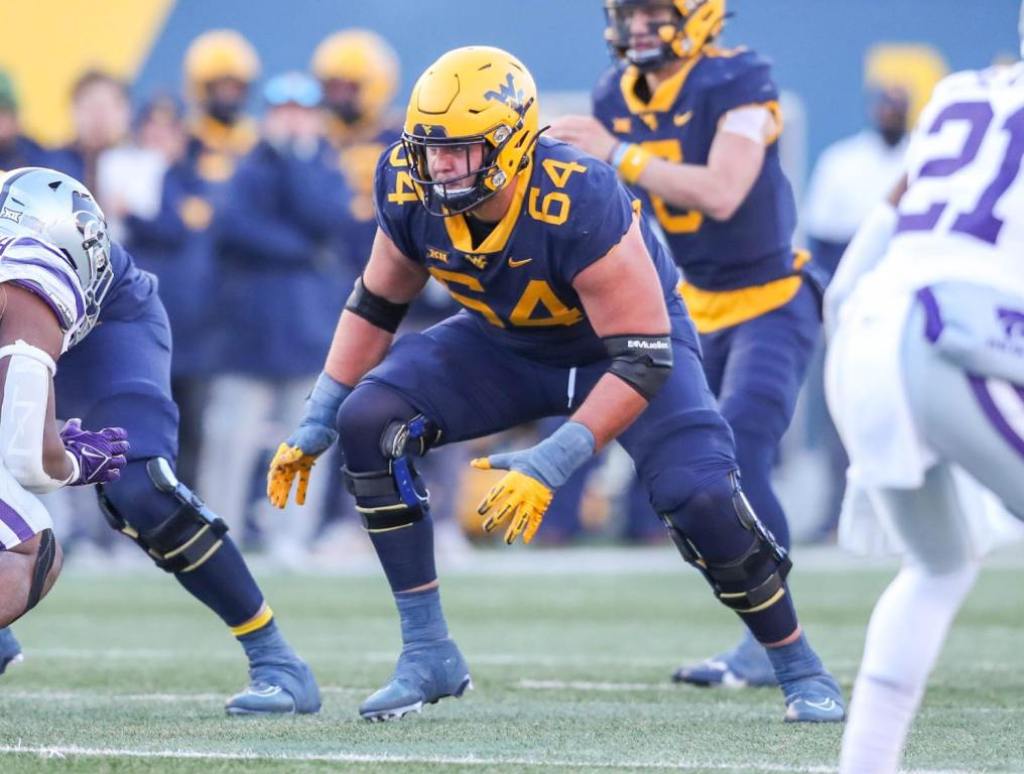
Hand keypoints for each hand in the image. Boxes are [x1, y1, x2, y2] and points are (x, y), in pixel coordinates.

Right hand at [60, 418, 128, 485]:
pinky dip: (114, 473)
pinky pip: (114, 475)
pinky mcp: (102, 475)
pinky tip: (113, 472)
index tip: (121, 435)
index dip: (121, 434)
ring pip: (121, 461)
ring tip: (118, 459)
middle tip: (122, 447)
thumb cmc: (66, 446)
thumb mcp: (69, 431)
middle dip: (123, 446)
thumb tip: (76, 421)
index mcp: (101, 438)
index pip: (118, 433)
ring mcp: (106, 463)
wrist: (63, 463)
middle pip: (122, 447)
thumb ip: (74, 425)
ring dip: (120, 460)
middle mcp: (107, 450)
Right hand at [267, 424, 335, 507]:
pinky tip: (300, 502)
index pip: (275, 471)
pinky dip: (301, 490)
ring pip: (289, 481)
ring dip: (285, 493)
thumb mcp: (303, 442)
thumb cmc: (313, 432)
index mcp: (284, 454)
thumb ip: (293, 453)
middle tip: (275, 505)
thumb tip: (279, 462)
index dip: (272, 484)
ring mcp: (297, 461)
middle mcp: (288, 459)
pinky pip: (303, 479)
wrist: (325, 426)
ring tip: (281, 506)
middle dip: (277, 492)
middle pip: (280, 479)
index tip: (271, 495)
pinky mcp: (307, 463)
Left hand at [469, 421, 594, 544]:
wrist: (552, 462)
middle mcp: (522, 491)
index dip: (487, 503)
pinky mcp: (542, 505)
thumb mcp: (509, 459)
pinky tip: (525, 540)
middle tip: (486, 529)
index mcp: (513, 480)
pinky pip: (536, 520)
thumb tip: (472, 463)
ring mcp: (533, 500)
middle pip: (507, 509)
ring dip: (515, 530)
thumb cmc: (528, 460)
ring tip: (507, 541)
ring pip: (523, 518)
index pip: (497, 494)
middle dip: (496, 520)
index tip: (480, 512)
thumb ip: (491, 463)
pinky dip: (532, 530)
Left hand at [548, 115, 618, 162]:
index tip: (547, 129)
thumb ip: (581, 128)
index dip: (555, 124)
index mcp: (589, 122)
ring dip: (552, 140)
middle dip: (550, 132)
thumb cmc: (604, 144)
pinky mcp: (584, 149)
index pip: (567, 120)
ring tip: (543, 145)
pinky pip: (568, 147)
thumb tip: (561, 129)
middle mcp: (586, 128)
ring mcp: (585, 138)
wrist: (618, 154)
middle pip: (563, 127)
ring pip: (563, 137)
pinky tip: (553, 152)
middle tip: (541, 138)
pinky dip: (559, 148)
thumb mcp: (595, 130)